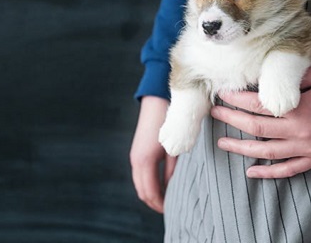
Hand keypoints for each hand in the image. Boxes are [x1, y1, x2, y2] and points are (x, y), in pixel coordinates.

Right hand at [130, 96, 177, 212]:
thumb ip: (173, 168)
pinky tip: (162, 184)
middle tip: (170, 208)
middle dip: (154, 202)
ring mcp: (135, 156)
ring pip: (140, 184)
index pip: (150, 192)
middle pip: (142, 191)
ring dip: (151, 193)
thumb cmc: (170, 122)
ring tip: (167, 199)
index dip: (160, 204)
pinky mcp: (137, 152)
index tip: (171, 210)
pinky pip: (140, 175)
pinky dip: (149, 184)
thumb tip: (174, 185)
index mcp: (146, 161)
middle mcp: (136, 161)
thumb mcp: (175, 147)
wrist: (157, 101)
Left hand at [211, 63, 310, 178]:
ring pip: (266, 153)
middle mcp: (300, 133)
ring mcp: (308, 149)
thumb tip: (264, 77)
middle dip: (231, 120)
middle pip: (256, 129)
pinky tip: (252, 172)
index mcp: (300, 109)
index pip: (258, 104)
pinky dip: (269, 173)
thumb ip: (292, 77)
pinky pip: (288, 170)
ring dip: (241, 149)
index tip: (222, 92)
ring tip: (222, 143)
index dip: (237, 98)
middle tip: (214, 112)